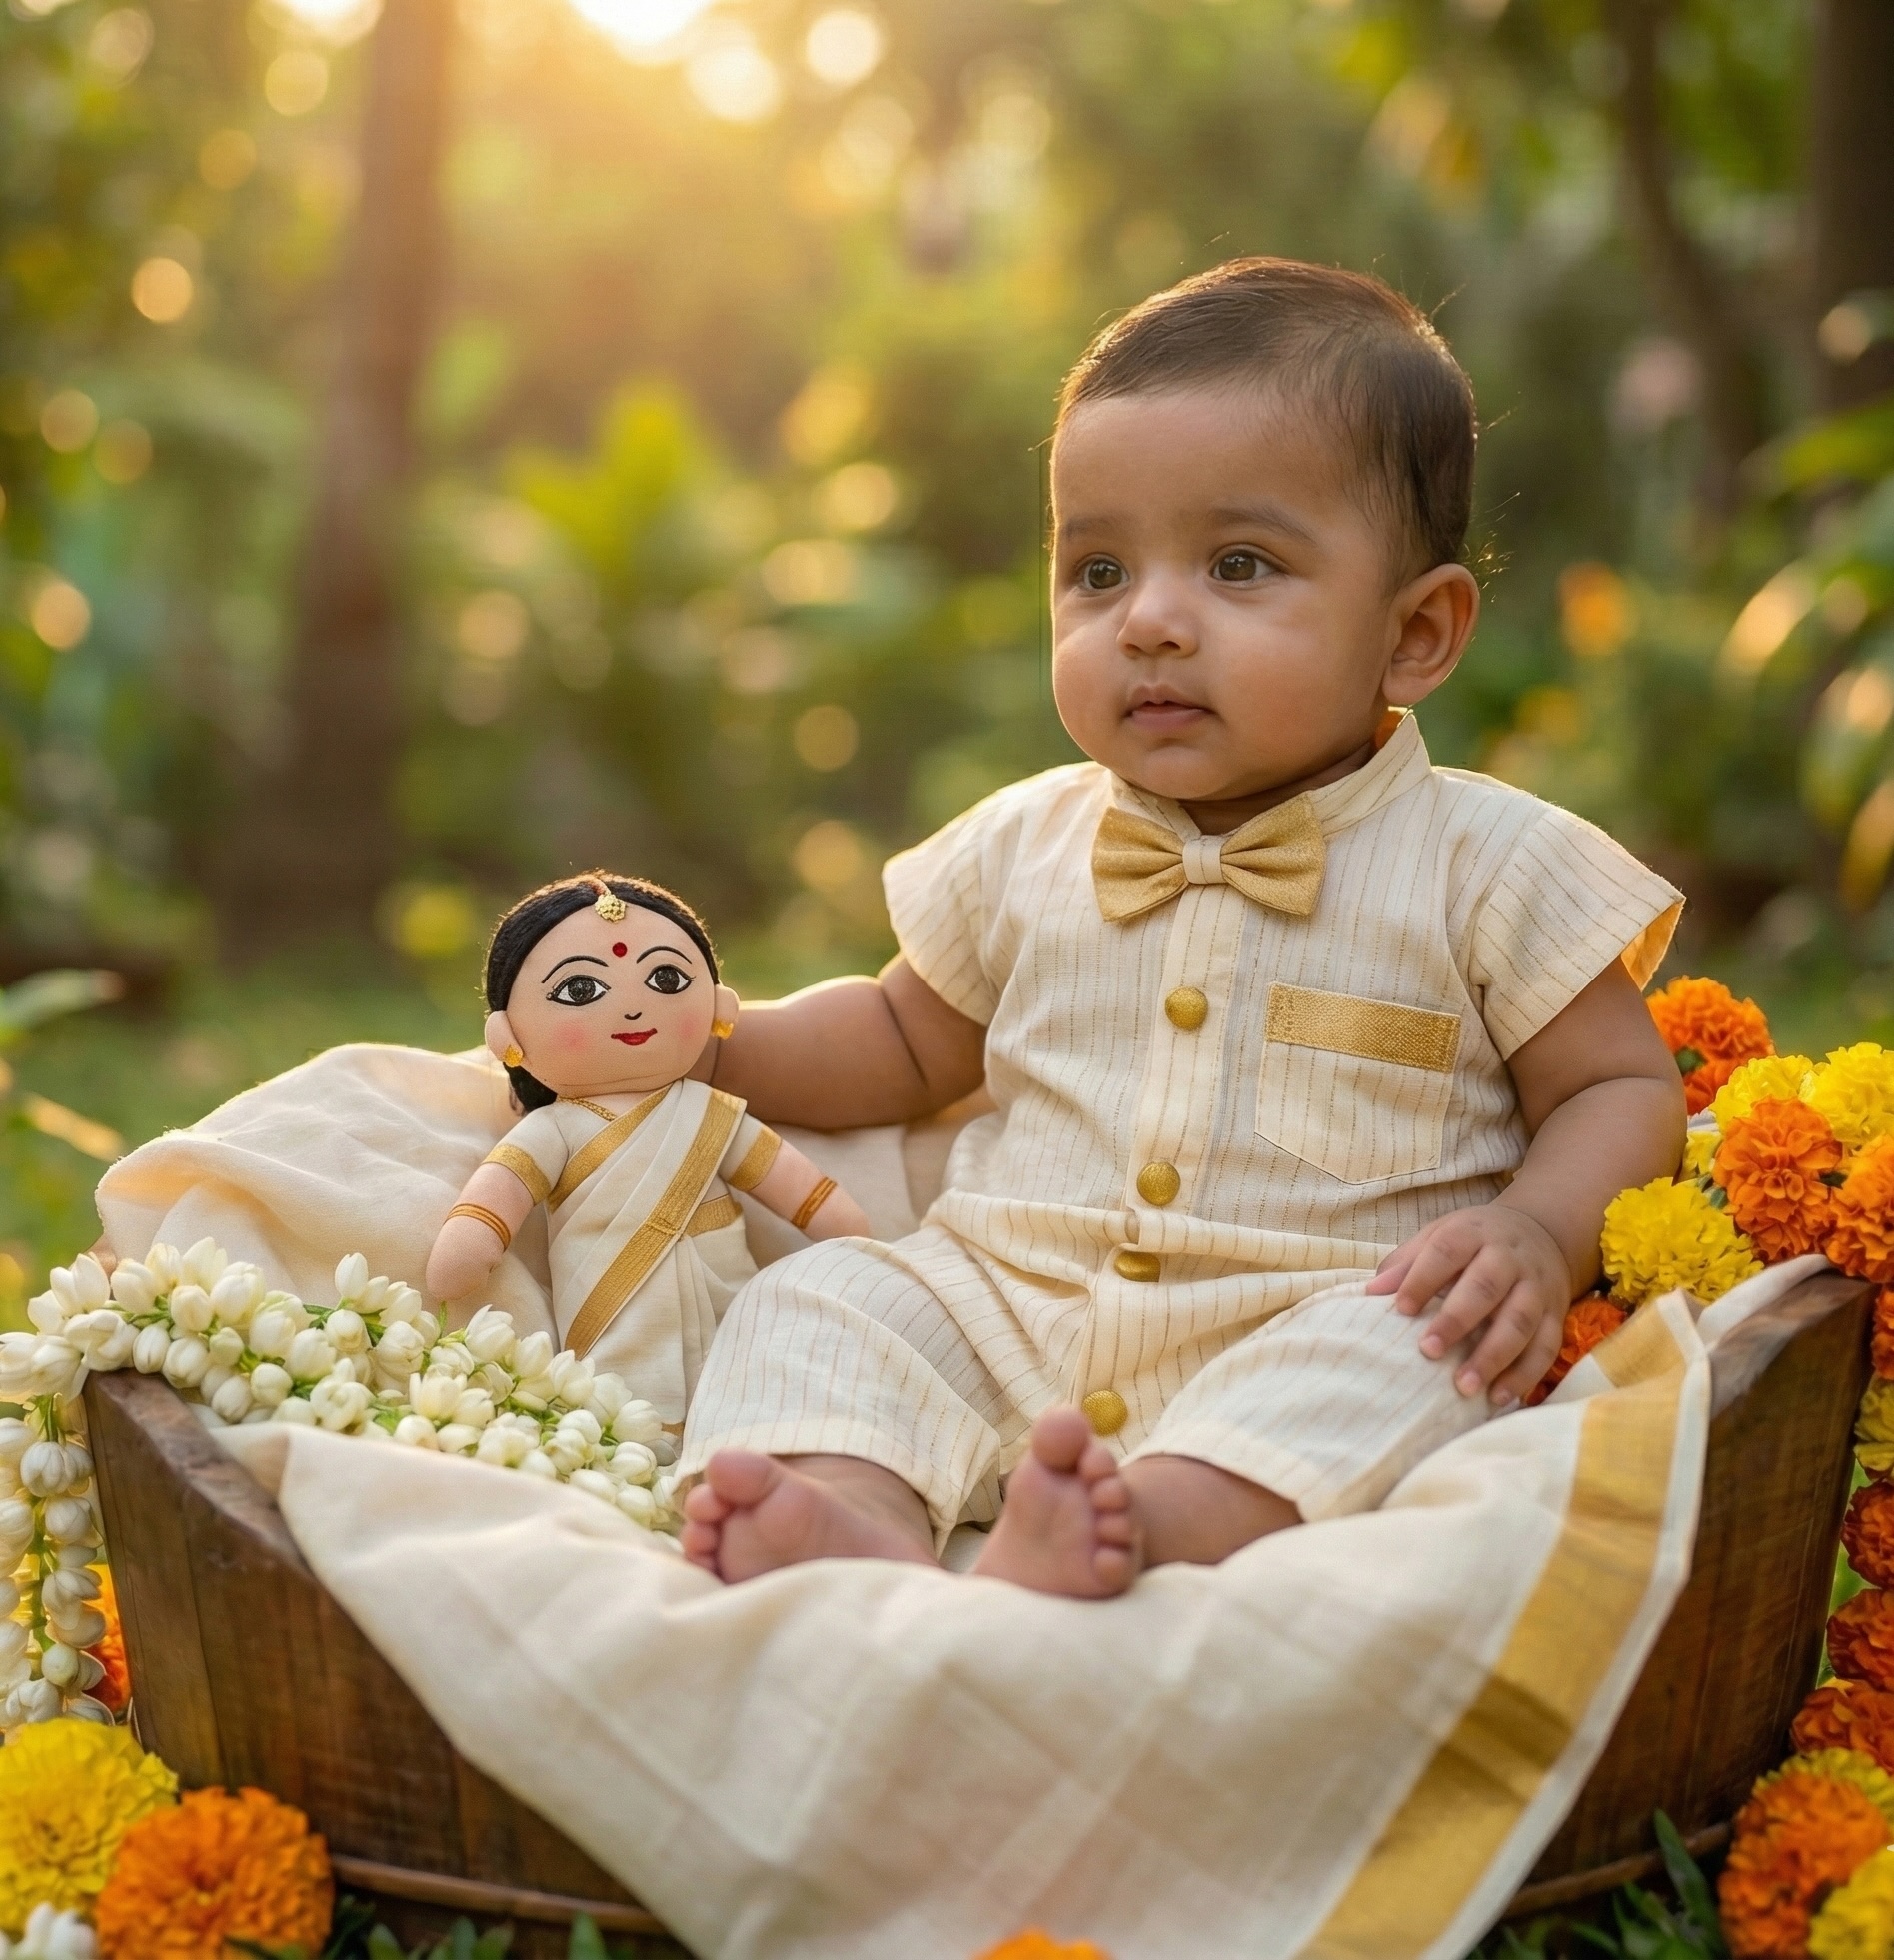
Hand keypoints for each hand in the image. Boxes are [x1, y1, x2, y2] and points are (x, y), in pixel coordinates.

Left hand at [1365, 1201, 1570, 1408]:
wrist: (1542, 1234)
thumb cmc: (1475, 1243)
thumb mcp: (1441, 1236)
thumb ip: (1407, 1263)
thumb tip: (1372, 1293)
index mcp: (1474, 1234)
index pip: (1447, 1251)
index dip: (1423, 1279)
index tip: (1400, 1309)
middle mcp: (1509, 1259)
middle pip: (1485, 1288)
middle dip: (1457, 1321)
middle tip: (1428, 1352)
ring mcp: (1536, 1288)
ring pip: (1518, 1323)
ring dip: (1492, 1357)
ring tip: (1464, 1387)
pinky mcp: (1556, 1316)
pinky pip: (1545, 1348)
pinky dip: (1524, 1376)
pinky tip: (1499, 1397)